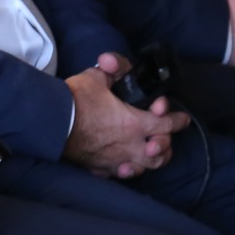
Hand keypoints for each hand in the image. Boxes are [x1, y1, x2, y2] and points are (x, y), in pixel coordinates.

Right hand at [63, 52, 187, 178]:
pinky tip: (126, 165)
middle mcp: (130, 145)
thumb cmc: (75, 101)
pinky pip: (120, 173)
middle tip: (164, 135)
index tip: (182, 119)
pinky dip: (127, 169)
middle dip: (167, 144)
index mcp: (134, 123)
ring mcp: (115, 160)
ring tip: (150, 152)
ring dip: (151, 160)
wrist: (52, 123)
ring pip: (143, 168)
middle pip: (160, 153)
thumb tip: (112, 61)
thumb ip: (112, 67)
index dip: (178, 120)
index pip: (166, 125)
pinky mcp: (101, 167)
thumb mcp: (96, 77)